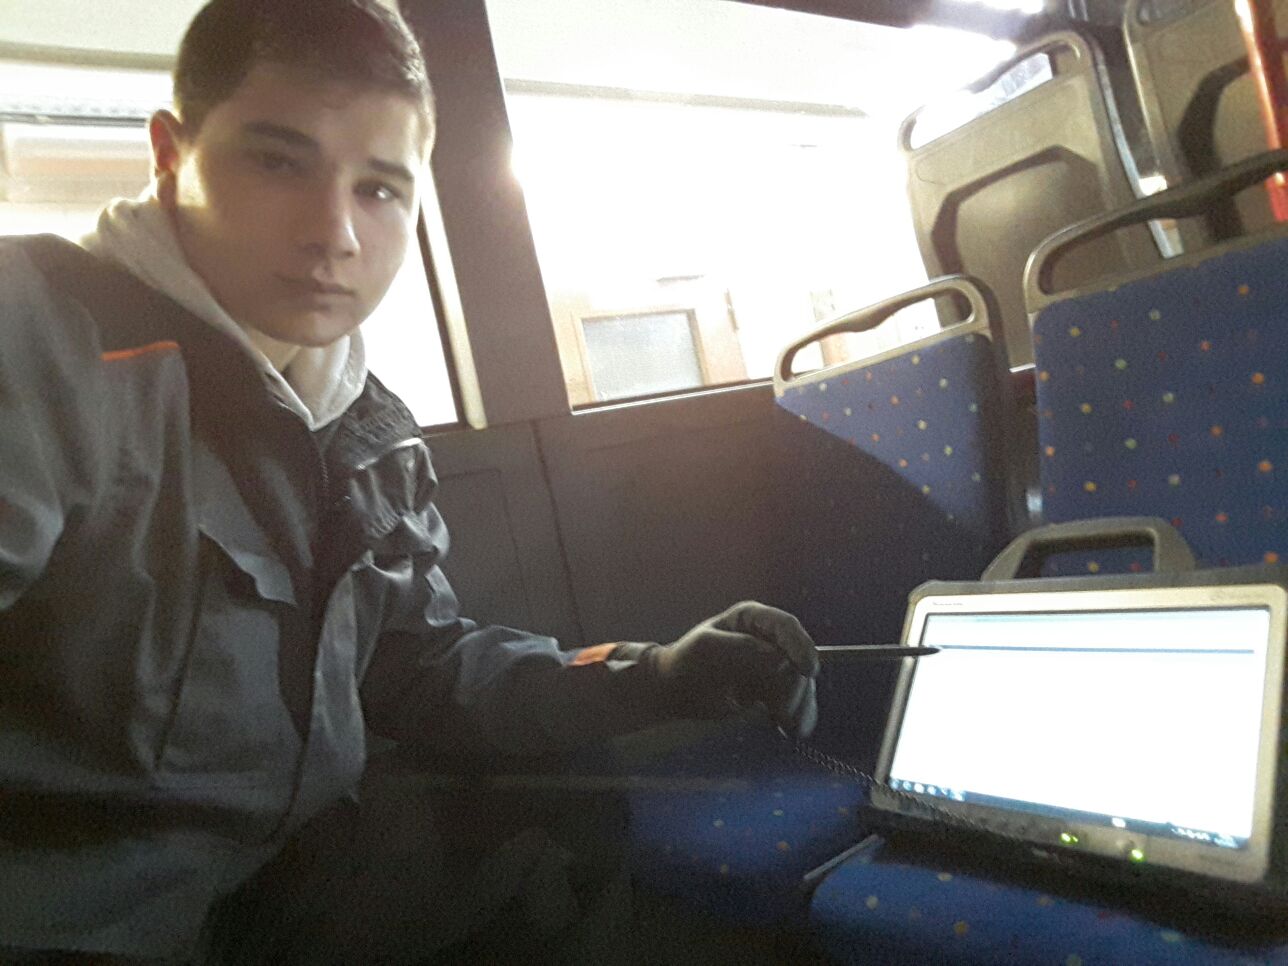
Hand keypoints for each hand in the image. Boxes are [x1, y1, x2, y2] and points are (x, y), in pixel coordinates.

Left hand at [629, 601, 819, 737]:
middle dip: (796, 687)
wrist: (676, 691)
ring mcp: (771, 665)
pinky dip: (797, 716)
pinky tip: (793, 731)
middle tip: (785, 713)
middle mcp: (767, 639)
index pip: (785, 626)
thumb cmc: (686, 661)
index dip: (800, 646)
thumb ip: (742, 649)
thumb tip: (779, 659)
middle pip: (796, 659)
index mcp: (751, 619)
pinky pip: (794, 701)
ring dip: (801, 706)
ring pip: (800, 683)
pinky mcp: (771, 689)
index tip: (808, 670)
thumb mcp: (707, 648)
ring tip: (792, 729)